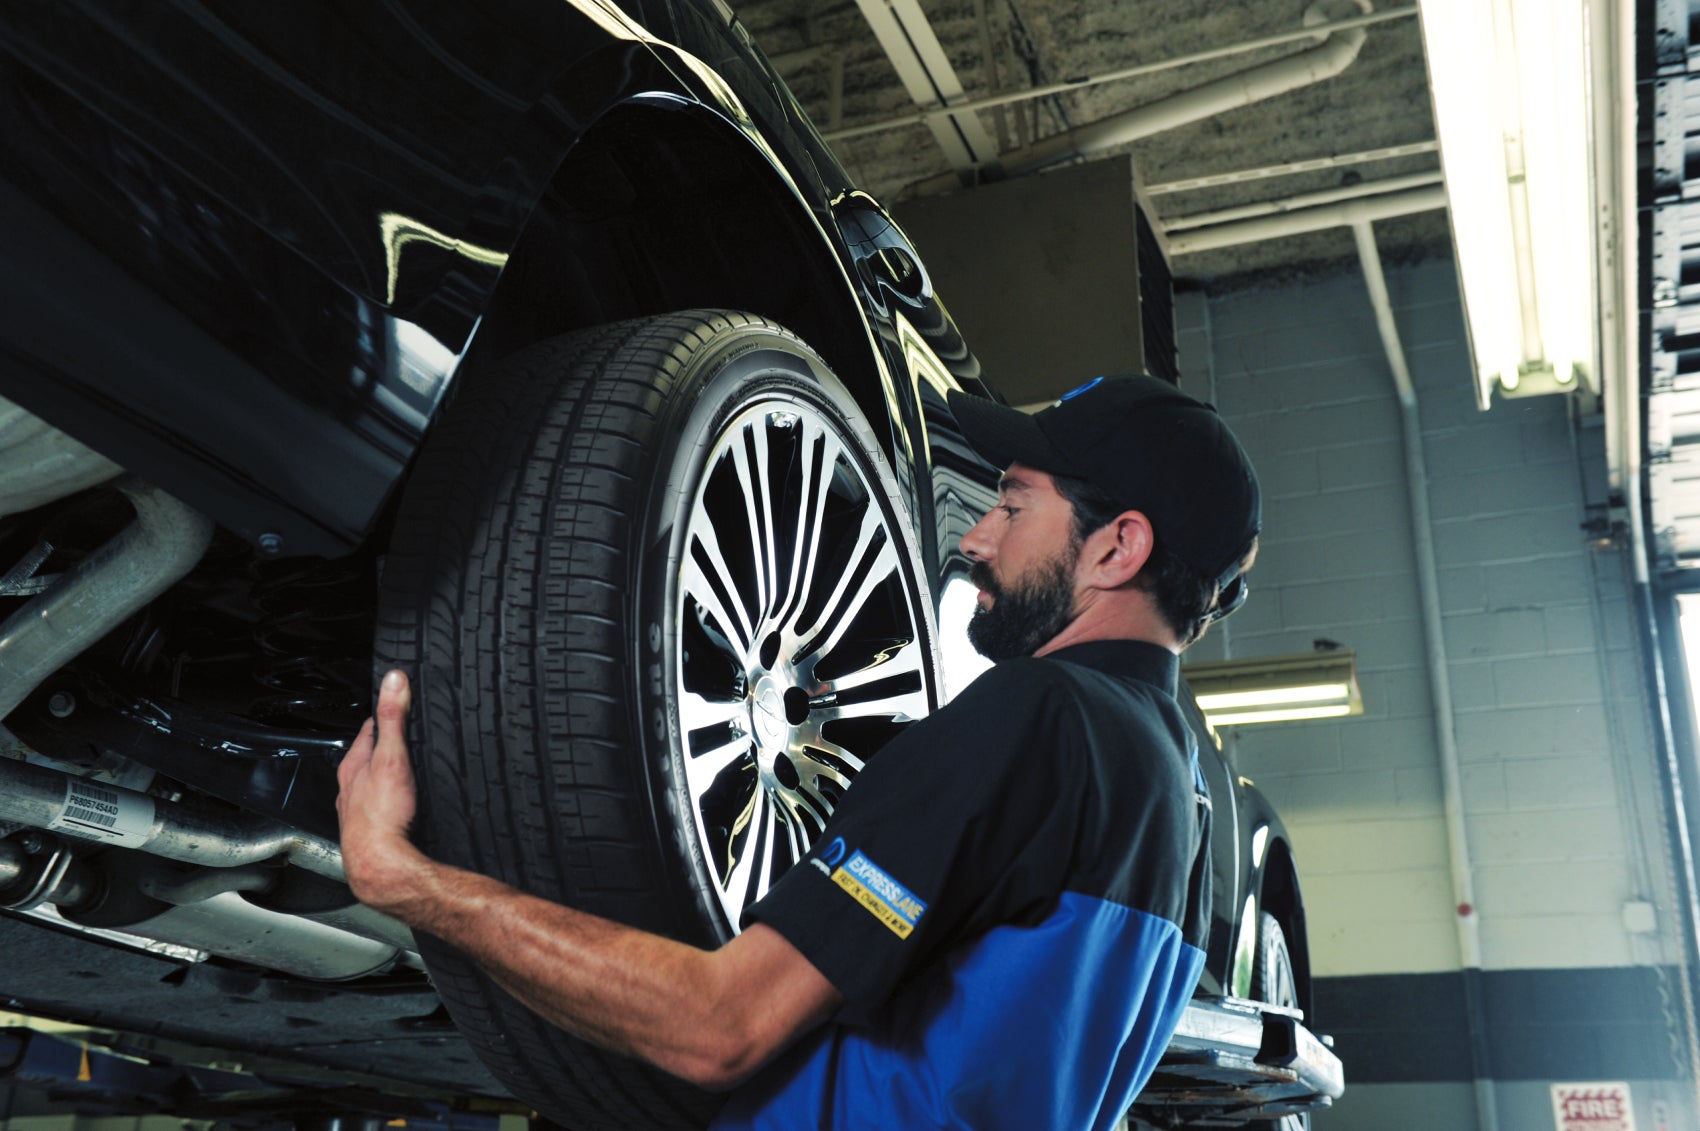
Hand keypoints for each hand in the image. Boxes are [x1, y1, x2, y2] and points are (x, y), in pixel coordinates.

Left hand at [337, 668, 427, 912]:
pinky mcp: (372, 829)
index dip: (383, 715)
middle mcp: (350, 788)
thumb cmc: (382, 817)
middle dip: (386, 745)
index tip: (395, 703)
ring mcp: (359, 810)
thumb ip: (394, 717)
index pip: (367, 729)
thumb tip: (394, 680)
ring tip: (405, 766)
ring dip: (387, 774)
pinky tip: (404, 804)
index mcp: (352, 766)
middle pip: (369, 756)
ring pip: (372, 783)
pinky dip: (392, 799)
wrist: (381, 865)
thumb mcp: (391, 757)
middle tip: (404, 733)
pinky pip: (382, 806)